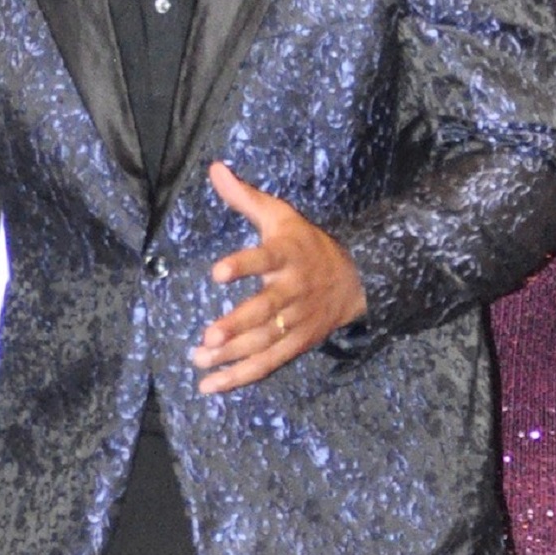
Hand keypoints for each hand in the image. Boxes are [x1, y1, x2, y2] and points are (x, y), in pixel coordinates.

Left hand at [190, 161, 367, 393]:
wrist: (356, 278)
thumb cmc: (306, 244)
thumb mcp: (280, 216)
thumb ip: (245, 197)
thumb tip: (215, 169)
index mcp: (287, 256)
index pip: (264, 259)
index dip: (243, 265)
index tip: (217, 272)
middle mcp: (293, 290)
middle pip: (266, 310)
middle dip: (238, 324)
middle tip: (208, 336)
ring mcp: (297, 321)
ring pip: (265, 341)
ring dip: (232, 355)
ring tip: (200, 361)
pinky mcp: (297, 344)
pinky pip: (268, 363)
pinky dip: (241, 376)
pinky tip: (212, 385)